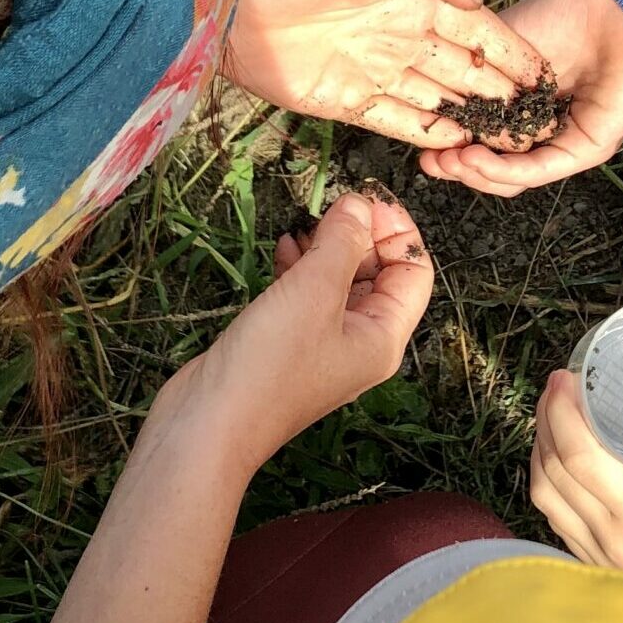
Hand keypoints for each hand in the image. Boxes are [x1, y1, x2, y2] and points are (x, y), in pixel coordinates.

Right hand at [156, 192, 432, 473]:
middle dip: (360, 236)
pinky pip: (305, 296)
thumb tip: (360, 204)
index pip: (414, 273)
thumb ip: (343, 242)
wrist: (208, 425)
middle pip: (378, 276)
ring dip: (328, 248)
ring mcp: (322, 345)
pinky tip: (282, 245)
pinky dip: (299, 268)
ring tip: (306, 220)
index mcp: (384, 337)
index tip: (367, 197)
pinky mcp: (286, 343)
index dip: (398, 231)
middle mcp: (360, 342)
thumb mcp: (314, 290)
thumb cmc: (271, 361)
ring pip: (338, 283)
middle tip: (332, 204)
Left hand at [228, 0, 548, 148]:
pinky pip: (398, 122)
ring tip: (510, 138)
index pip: (477, 29)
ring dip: (473, 116)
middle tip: (539, 117)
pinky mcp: (346, 102)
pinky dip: (429, 134)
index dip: (512, 50)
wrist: (226, 0)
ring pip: (439, 98)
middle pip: (466, 69)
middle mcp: (401, 36)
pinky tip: (458, 146)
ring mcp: (376, 71)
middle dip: (503, 91)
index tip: (545, 73)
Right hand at [417, 0, 622, 196]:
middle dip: (456, 169)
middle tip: (428, 163)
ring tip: (448, 160)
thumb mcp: (498, 48)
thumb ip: (470, 83)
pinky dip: (504, 169)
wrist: (616, 7)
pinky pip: (540, 169)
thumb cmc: (562, 13)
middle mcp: (542, 129)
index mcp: (521, 106)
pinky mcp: (586, 149)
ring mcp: (564, 142)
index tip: (419, 148)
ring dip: (476, 173)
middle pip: (492, 167)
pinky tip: (473, 158)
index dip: (448, 147)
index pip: (480, 141)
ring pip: (513, 177)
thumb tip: (435, 118)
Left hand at [529, 372, 622, 622]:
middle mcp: (608, 538)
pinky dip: (550, 484)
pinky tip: (564, 466)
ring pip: (544, 498)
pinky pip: (555, 520)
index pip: (578, 457)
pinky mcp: (597, 570)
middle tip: (558, 386)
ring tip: (555, 418)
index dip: (561, 411)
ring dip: (541, 452)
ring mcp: (598, 558)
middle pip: (551, 472)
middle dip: (545, 421)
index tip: (564, 377)